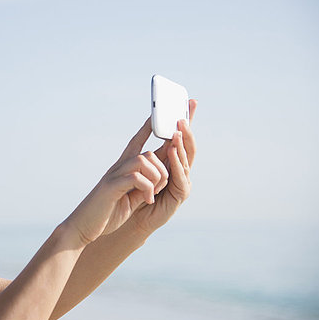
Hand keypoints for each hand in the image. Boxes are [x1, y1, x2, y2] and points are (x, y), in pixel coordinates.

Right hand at [62, 100, 196, 245]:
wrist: (83, 226)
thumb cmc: (107, 212)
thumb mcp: (130, 197)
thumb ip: (143, 185)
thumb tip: (158, 177)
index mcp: (123, 169)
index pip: (137, 141)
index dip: (148, 127)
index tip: (156, 113)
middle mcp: (118, 167)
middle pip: (149, 153)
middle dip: (163, 168)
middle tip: (160, 187)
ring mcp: (114, 175)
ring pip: (145, 160)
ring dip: (157, 177)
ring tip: (152, 194)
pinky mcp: (112, 187)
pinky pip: (137, 177)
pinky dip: (148, 189)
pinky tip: (146, 200)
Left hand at [130, 99, 196, 235]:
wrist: (129, 218)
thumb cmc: (132, 191)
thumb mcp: (140, 164)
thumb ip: (147, 147)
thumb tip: (151, 120)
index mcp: (170, 159)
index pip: (181, 136)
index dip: (186, 120)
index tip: (190, 101)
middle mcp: (179, 169)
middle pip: (187, 145)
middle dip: (187, 129)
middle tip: (182, 115)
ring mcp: (181, 181)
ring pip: (185, 159)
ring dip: (181, 144)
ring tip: (178, 131)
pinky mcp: (179, 195)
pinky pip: (180, 176)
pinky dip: (176, 163)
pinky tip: (172, 152)